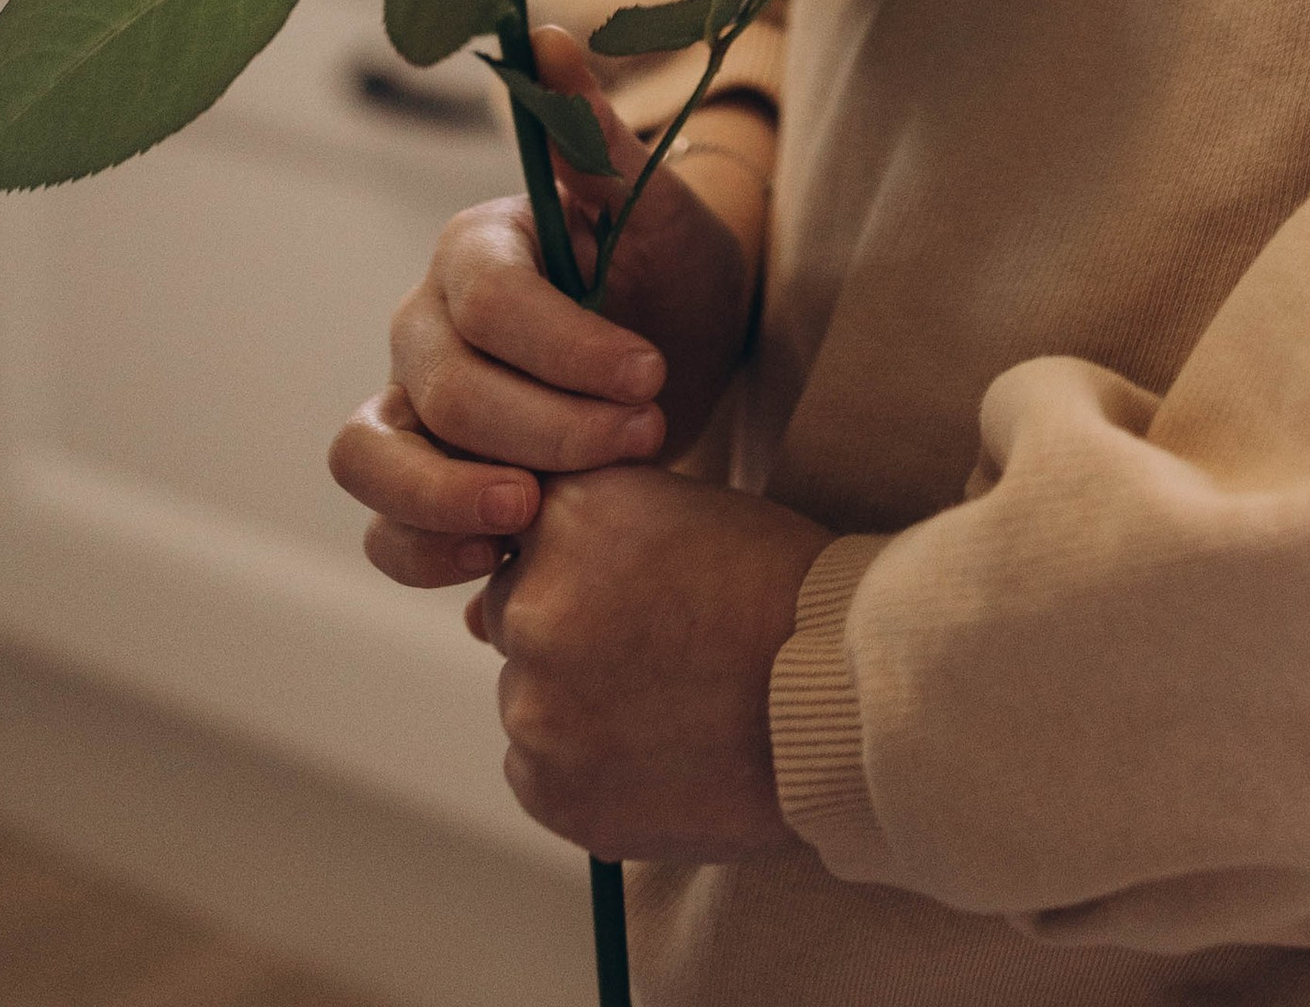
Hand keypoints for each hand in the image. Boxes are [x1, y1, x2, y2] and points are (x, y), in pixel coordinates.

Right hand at [330, 29, 769, 587]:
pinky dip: (422, 553)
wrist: (680, 357)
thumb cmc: (668, 270)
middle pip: (446, 388)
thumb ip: (596, 137)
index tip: (653, 375)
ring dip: (450, 498)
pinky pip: (381, 530)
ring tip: (534, 520)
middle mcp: (422, 324)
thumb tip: (546, 36)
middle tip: (645, 438)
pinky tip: (496, 564)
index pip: (492, 301)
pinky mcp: (418, 484)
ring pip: (372, 457)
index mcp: (474, 249)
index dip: (568, 349)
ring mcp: (410, 406)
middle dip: (550, 427)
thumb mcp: (657, 207)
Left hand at [469, 466, 834, 858]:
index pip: (528, 539)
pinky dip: (587, 768)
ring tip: (671, 703)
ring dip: (579, 703)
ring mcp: (538, 709)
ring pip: (531, 702)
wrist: (839, 694)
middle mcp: (535, 610)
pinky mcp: (555, 793)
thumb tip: (470, 612)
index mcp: (567, 521)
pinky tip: (659, 749)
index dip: (586, 565)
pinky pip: (542, 774)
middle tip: (663, 648)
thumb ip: (580, 538)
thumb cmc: (775, 588)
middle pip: (519, 621)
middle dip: (574, 634)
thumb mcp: (680, 516)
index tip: (640, 587)